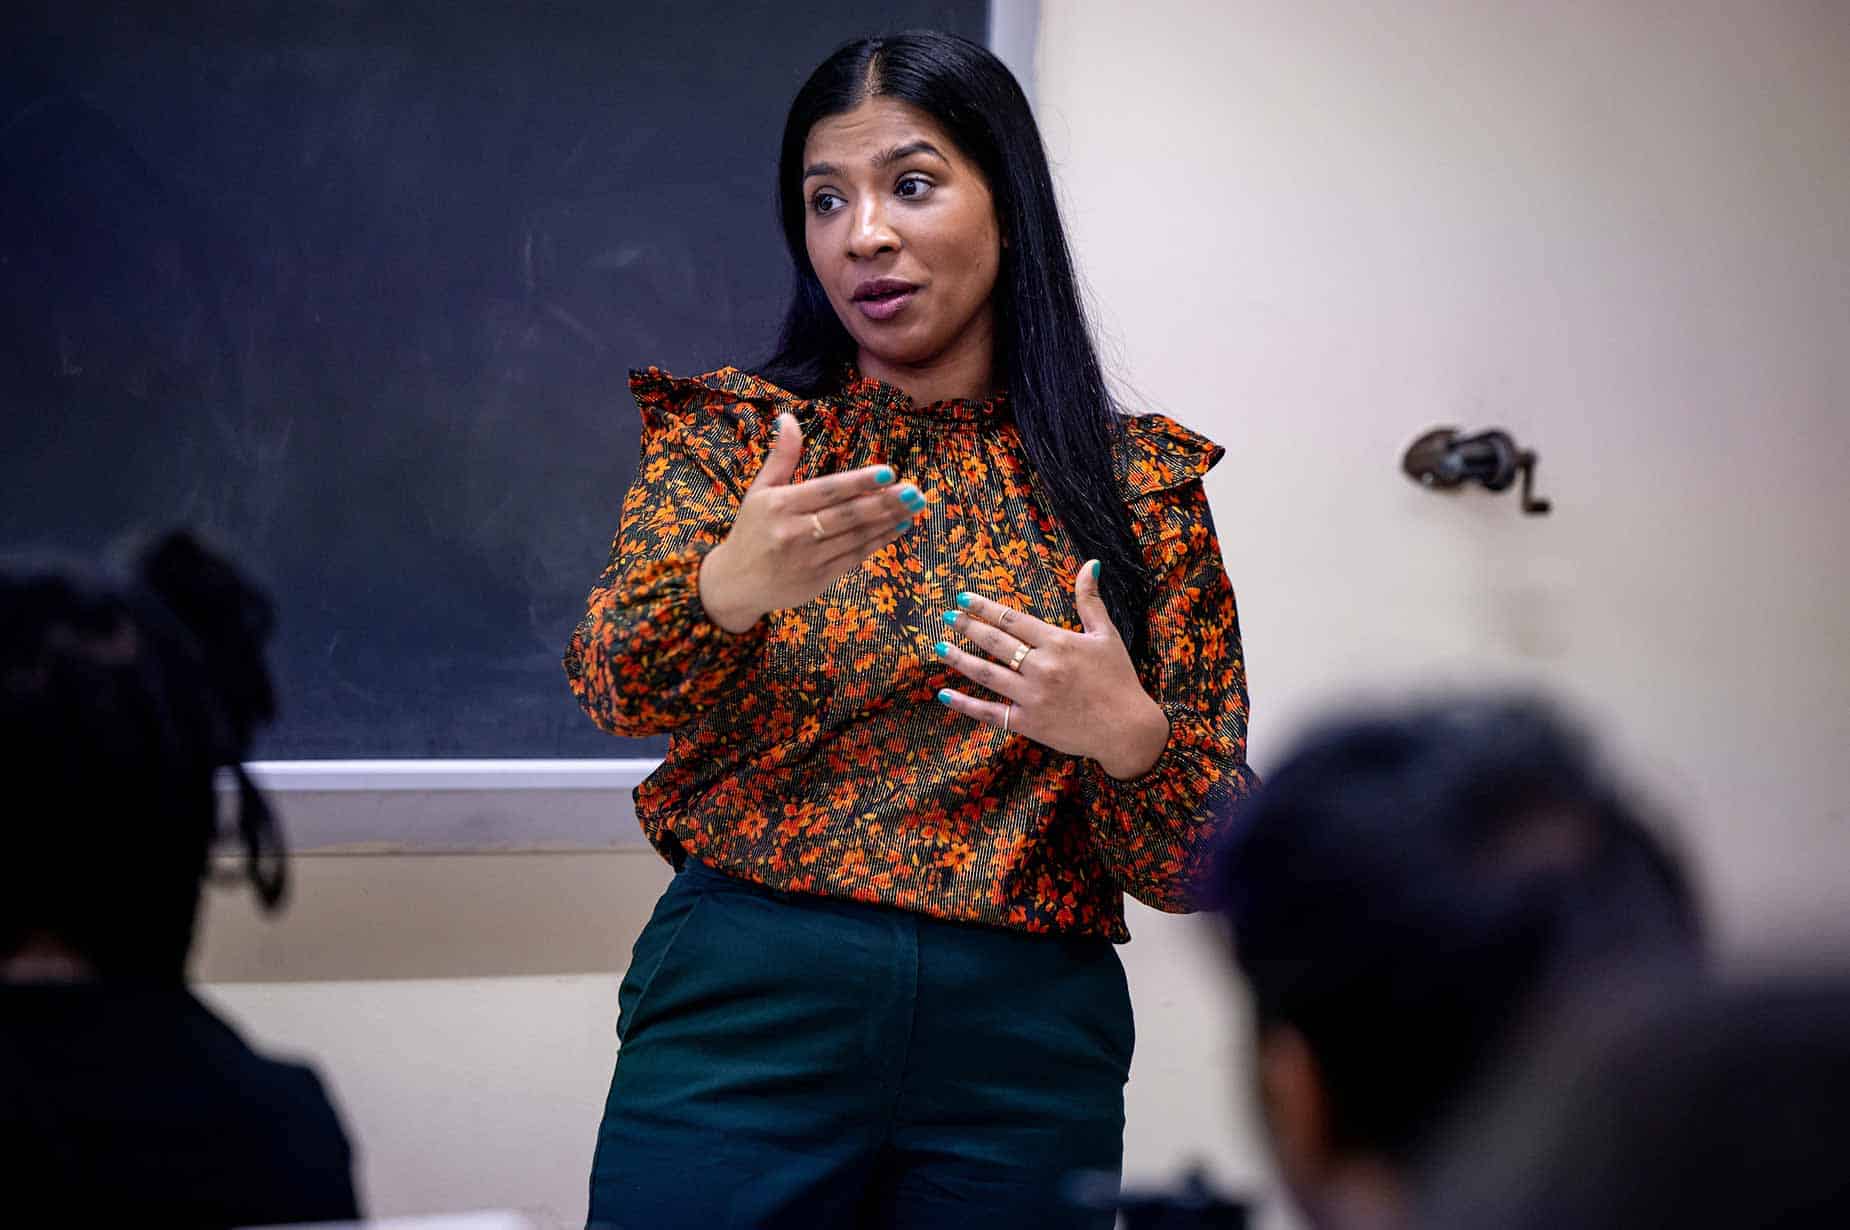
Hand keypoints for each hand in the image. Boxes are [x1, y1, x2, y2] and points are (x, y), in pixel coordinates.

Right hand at [699, 412, 925, 632]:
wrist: (736, 583)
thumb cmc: (751, 530)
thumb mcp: (760, 490)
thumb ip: (780, 456)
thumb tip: (787, 418)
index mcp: (780, 505)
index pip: (827, 490)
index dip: (859, 482)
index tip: (889, 472)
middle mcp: (794, 532)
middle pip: (847, 515)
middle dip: (884, 502)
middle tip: (913, 491)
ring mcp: (808, 558)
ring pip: (856, 537)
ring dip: (888, 521)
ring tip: (913, 506)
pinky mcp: (819, 579)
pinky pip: (854, 557)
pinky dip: (878, 542)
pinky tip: (898, 528)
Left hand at [934, 561, 1169, 779]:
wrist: (1128, 729)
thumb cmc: (1119, 679)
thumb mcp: (1106, 635)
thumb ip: (1090, 601)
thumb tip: (1090, 564)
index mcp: (1058, 643)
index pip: (1012, 619)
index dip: (985, 607)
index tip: (964, 598)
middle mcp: (1041, 668)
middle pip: (994, 643)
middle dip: (967, 627)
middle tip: (947, 617)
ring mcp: (1032, 697)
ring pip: (986, 674)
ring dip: (959, 659)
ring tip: (938, 647)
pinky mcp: (1028, 723)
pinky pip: (989, 713)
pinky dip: (965, 704)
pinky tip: (944, 693)